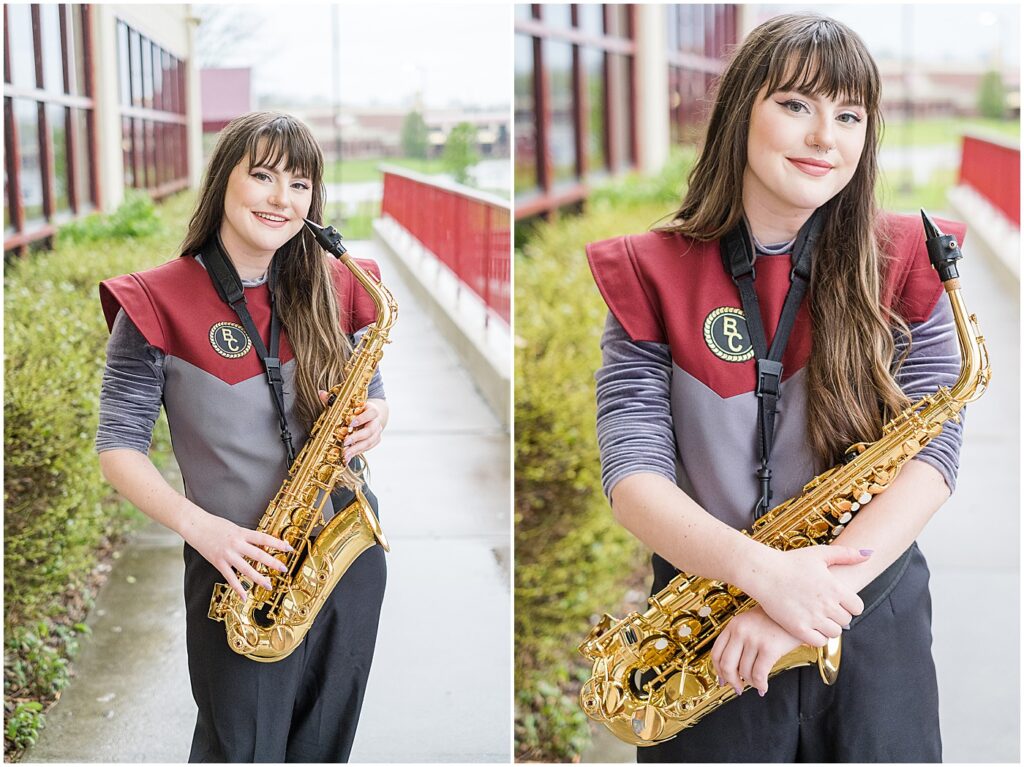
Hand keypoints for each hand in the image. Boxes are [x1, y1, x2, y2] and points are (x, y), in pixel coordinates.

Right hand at [181, 510, 291, 600]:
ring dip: (259, 578)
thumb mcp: (234, 527)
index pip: (264, 538)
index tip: (289, 547)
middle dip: (272, 562)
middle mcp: (236, 543)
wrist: (195, 525)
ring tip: (269, 585)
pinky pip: (230, 578)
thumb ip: (246, 536)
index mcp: (242, 532)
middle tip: (284, 569)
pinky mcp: (218, 562)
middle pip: (258, 554)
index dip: (277, 543)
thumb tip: (260, 544)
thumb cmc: (214, 524)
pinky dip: (238, 588)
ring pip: (246, 568)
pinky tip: (245, 596)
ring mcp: (227, 554)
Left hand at [317, 393, 387, 461]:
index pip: (371, 413)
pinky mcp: (374, 441)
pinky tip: (348, 457)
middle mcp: (376, 422)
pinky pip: (368, 448)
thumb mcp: (347, 403)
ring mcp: (376, 432)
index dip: (363, 418)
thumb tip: (321, 393)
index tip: (351, 423)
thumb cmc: (357, 409)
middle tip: (345, 442)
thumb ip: (334, 399)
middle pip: (370, 430)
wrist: (370, 415)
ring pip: (369, 442)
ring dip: (357, 448)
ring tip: (345, 453)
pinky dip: (357, 452)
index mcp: (372, 410)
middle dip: (357, 437)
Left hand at [711, 606, 801, 696]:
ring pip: (744, 672)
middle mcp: (741, 631)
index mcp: (734, 625)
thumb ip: (739, 639)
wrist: (797, 611)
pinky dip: (760, 685)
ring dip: (751, 683)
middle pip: (726, 665)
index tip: (724, 680)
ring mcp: (754, 639)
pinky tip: (764, 686)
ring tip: (757, 683)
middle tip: (739, 688)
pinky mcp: (769, 648)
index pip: (716, 653)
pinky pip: (759, 675)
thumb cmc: (776, 619)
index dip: (718, 671)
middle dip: (732, 682)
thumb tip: (732, 669)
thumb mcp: (751, 622)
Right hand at [745, 544, 870, 646]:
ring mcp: (812, 617)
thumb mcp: (819, 553)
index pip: (857, 607)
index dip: (850, 605)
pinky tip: (810, 626)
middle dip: (839, 615)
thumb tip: (869, 554)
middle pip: (846, 620)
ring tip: (818, 618)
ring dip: (829, 627)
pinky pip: (819, 641)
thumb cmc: (790, 562)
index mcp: (834, 588)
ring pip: (834, 632)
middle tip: (826, 609)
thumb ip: (846, 554)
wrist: (763, 572)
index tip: (840, 601)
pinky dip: (818, 637)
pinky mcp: (798, 628)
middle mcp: (826, 604)